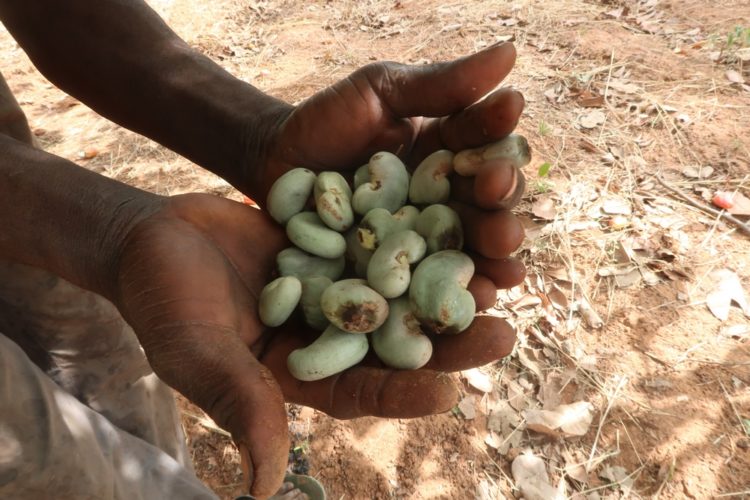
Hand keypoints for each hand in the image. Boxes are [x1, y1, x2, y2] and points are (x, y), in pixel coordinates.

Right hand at [112, 194, 516, 497]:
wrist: (154, 240)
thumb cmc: (164, 304)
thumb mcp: (197, 354)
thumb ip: (238, 404)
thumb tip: (264, 486)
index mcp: (302, 374)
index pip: (361, 392)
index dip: (402, 395)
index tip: (448, 394)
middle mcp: (329, 333)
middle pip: (396, 343)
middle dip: (447, 341)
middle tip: (502, 333)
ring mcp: (336, 285)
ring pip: (399, 289)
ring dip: (443, 285)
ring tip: (497, 277)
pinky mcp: (336, 240)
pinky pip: (379, 237)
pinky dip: (413, 232)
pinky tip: (454, 218)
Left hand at [253, 41, 527, 306]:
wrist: (272, 163)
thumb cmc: (326, 121)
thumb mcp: (381, 91)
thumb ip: (440, 83)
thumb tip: (512, 49)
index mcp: (451, 153)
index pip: (489, 153)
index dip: (500, 151)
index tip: (503, 148)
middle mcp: (447, 199)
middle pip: (488, 210)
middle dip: (501, 214)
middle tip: (502, 216)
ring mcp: (424, 241)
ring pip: (470, 253)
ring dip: (492, 263)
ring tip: (506, 269)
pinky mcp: (398, 275)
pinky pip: (430, 289)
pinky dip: (454, 298)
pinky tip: (474, 302)